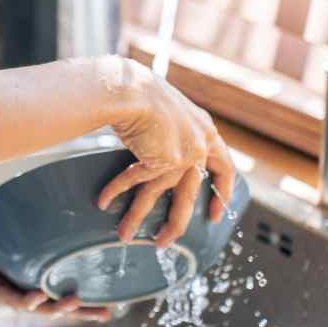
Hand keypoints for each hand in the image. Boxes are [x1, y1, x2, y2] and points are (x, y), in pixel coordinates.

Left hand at [0, 216, 110, 322]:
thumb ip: (44, 221)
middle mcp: (18, 285)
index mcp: (29, 275)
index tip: (109, 304)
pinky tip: (39, 296)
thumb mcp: (21, 222)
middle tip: (106, 313)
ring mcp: (3, 288)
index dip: (83, 301)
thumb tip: (75, 202)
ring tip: (75, 303)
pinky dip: (26, 299)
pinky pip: (9, 297)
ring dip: (56, 307)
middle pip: (53, 305)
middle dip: (80, 312)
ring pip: (34, 306)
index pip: (60, 291)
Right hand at [97, 59, 234, 247]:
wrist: (131, 87)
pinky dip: (117, 192)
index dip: (220, 193)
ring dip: (138, 216)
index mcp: (205, 130)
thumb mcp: (165, 107)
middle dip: (176, 222)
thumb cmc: (141, 89)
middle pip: (189, 194)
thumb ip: (169, 127)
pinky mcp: (161, 160)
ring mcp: (183, 154)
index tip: (214, 214)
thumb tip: (153, 137)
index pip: (223, 168)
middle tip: (166, 239)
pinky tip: (104, 202)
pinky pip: (136, 182)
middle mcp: (199, 145)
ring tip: (127, 236)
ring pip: (159, 195)